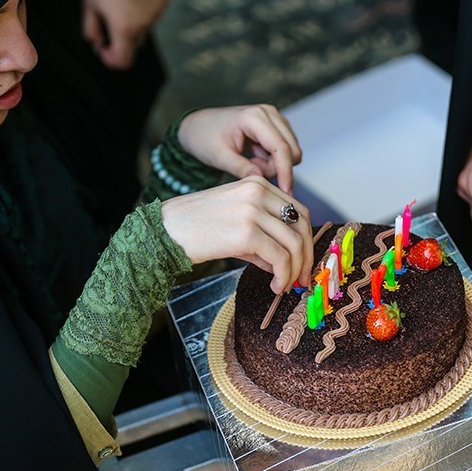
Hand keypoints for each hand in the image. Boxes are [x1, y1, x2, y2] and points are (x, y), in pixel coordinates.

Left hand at [82, 0, 169, 69]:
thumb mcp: (89, 4)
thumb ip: (91, 30)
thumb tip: (97, 44)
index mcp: (124, 28)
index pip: (122, 61)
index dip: (111, 60)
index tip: (104, 50)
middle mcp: (143, 25)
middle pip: (133, 45)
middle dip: (121, 39)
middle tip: (109, 21)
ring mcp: (156, 14)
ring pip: (144, 29)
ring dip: (133, 23)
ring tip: (122, 2)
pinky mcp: (163, 2)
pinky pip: (152, 14)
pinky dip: (143, 11)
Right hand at [160, 177, 312, 293]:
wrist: (164, 231)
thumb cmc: (195, 227)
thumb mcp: (235, 220)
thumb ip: (263, 236)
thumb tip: (287, 263)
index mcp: (257, 184)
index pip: (297, 211)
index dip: (306, 238)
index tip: (304, 260)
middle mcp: (259, 192)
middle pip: (302, 225)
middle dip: (307, 255)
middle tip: (303, 278)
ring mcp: (253, 211)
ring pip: (294, 244)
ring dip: (295, 270)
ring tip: (285, 285)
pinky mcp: (247, 233)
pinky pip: (279, 258)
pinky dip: (283, 276)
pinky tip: (274, 285)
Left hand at [177, 105, 302, 195]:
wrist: (198, 127)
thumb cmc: (204, 138)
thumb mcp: (219, 157)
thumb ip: (241, 168)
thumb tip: (261, 181)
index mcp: (254, 117)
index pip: (281, 148)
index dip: (286, 173)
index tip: (286, 195)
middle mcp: (269, 113)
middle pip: (291, 151)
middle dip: (275, 168)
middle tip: (250, 169)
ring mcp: (275, 118)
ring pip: (290, 152)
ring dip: (272, 164)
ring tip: (249, 161)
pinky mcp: (276, 126)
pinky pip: (285, 151)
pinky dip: (271, 159)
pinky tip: (254, 156)